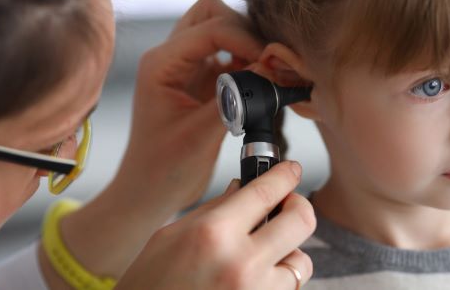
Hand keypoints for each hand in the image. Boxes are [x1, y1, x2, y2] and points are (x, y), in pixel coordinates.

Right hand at [117, 161, 314, 289]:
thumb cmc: (148, 288)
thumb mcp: (169, 237)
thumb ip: (213, 210)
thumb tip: (243, 189)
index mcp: (213, 234)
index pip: (267, 190)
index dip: (286, 175)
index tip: (292, 170)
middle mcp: (241, 263)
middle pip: (301, 220)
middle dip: (299, 207)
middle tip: (288, 205)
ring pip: (302, 262)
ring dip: (289, 253)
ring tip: (263, 256)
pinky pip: (288, 289)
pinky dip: (278, 281)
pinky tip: (255, 279)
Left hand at [120, 0, 264, 209]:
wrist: (149, 193)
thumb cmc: (163, 170)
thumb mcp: (200, 136)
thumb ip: (234, 100)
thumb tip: (269, 71)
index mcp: (161, 63)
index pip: (212, 27)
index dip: (246, 40)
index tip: (270, 64)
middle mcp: (171, 56)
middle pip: (214, 13)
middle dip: (245, 31)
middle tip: (267, 63)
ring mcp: (187, 65)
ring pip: (223, 28)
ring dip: (248, 45)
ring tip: (266, 74)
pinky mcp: (202, 79)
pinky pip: (231, 54)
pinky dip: (250, 62)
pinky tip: (261, 83)